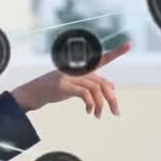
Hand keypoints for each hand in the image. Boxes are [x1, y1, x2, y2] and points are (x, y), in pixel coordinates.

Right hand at [10, 42, 129, 117]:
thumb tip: (112, 87)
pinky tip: (88, 111)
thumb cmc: (53, 90)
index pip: (101, 59)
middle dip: (112, 99)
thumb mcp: (75, 85)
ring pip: (96, 89)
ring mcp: (69, 76)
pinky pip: (84, 94)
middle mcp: (76, 70)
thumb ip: (92, 84)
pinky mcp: (63, 85)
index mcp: (80, 68)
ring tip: (97, 115)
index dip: (115, 52)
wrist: (32, 93)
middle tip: (116, 112)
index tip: (129, 45)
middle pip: (103, 82)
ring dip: (100, 105)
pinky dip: (90, 104)